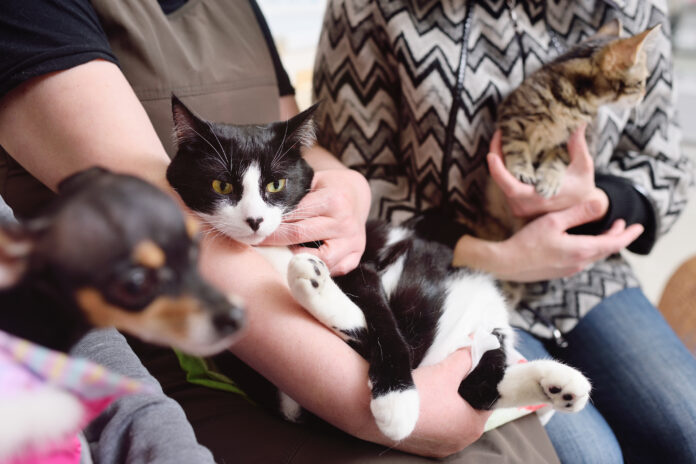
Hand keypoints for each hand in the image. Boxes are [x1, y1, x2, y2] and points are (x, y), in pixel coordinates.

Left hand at [262, 167, 370, 274]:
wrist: (357, 196)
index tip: (255, 226)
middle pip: (300, 236)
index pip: (296, 214)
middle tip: (254, 240)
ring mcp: (352, 243)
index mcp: (334, 200)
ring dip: (292, 258)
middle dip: (274, 239)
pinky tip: (296, 263)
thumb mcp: (313, 181)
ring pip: (316, 259)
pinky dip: (311, 268)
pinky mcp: (354, 258)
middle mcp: (345, 223)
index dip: (273, 222)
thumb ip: (294, 194)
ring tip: (276, 254)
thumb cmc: (328, 188)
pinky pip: (329, 270)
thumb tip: (263, 211)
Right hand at [406, 348, 490, 456]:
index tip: (474, 365)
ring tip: (438, 382)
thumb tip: (476, 344)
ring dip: (447, 403)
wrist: (375, 411)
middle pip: (469, 409)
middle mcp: (460, 442)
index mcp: (473, 426)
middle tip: (456, 370)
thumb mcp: (445, 370)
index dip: (482, 379)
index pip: (487, 399)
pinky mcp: (421, 446)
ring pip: (450, 418)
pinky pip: (434, 426)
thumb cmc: (417, 394)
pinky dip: (432, 413)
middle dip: (464, 389)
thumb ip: (466, 358)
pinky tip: (424, 398)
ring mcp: (439, 447)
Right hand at [454, 198, 643, 281]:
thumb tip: (601, 204)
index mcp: (582, 250)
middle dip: (617, 237)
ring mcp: (569, 270)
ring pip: (594, 255)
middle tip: (623, 226)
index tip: (639, 226)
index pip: (614, 243)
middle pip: (606, 250)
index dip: (628, 234)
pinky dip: (590, 249)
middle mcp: (579, 263)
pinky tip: (582, 244)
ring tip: (606, 232)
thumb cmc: (527, 241)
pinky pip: (582, 260)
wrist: (506, 264)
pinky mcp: (559, 272)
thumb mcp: (553, 221)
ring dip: (603, 243)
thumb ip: (578, 213)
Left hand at [488, 125, 606, 217]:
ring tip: (503, 138)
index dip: (498, 172)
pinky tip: (507, 151)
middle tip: (499, 134)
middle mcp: (525, 204)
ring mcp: (518, 206)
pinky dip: (503, 168)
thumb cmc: (582, 186)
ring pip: (500, 182)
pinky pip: (503, 184)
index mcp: (539, 197)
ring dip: (499, 160)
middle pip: (500, 181)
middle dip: (496, 155)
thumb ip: (578, 146)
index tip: (491, 155)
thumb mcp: (584, 166)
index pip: (511, 188)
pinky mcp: (515, 204)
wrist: (579, 209)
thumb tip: (579, 122)